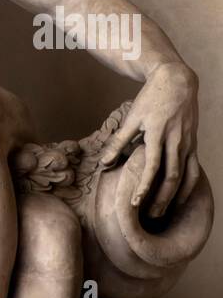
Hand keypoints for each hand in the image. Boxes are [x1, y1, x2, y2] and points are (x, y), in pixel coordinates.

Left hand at [99, 63, 199, 216]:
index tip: (135, 203)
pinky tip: (180, 198)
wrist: (177, 81)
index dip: (144, 186)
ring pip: (185, 176)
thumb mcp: (132, 117)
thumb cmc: (151, 98)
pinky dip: (188, 186)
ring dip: (175, 196)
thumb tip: (103, 163)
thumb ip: (118, 141)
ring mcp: (188, 143)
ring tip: (164, 212)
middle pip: (171, 176)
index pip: (152, 166)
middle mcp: (175, 140)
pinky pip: (194, 170)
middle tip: (150, 216)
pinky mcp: (194, 144)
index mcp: (157, 133)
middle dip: (161, 198)